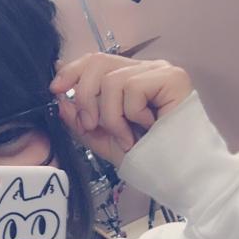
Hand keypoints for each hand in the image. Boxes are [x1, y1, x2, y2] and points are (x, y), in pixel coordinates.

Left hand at [50, 53, 191, 166]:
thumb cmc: (153, 160)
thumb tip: (62, 101)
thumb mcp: (108, 142)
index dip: (72, 71)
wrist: (182, 176)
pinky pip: (131, 87)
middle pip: (98, 63)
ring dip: (111, 117)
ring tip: (126, 138)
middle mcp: (146, 71)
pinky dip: (130, 115)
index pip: (96, 61)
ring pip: (111, 80)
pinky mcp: (172, 78)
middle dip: (85, 97)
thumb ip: (84, 123)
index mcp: (132, 81)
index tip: (55, 89)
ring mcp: (160, 72)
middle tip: (91, 125)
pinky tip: (145, 130)